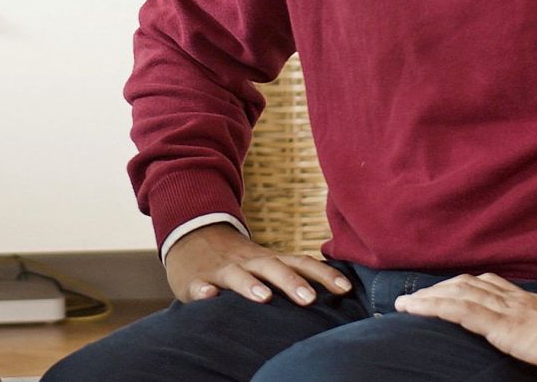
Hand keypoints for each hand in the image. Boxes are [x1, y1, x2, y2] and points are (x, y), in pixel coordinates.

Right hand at [163, 223, 351, 305]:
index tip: (346, 290)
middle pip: (272, 268)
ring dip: (250, 285)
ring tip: (263, 298)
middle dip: (291, 282)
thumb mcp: (267, 261)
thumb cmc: (239, 259)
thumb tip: (338, 290)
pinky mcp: (194, 280)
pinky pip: (197, 285)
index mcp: (269, 259)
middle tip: (309, 300)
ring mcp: (221, 269)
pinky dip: (203, 292)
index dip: (323, 275)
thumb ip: (294, 272)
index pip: (301, 263)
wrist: (190, 236)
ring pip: (236, 275)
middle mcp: (248, 261)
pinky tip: (208, 296)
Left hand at [393, 273, 536, 381]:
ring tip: (405, 305)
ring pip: (457, 294)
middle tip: (414, 298)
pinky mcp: (502, 325)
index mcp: (526, 304)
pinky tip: (415, 309)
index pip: (486, 286)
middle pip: (466, 284)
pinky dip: (434, 307)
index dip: (460, 287)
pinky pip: (461, 311)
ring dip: (427, 297)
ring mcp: (506, 310)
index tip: (442, 292)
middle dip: (438, 289)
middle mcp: (512, 301)